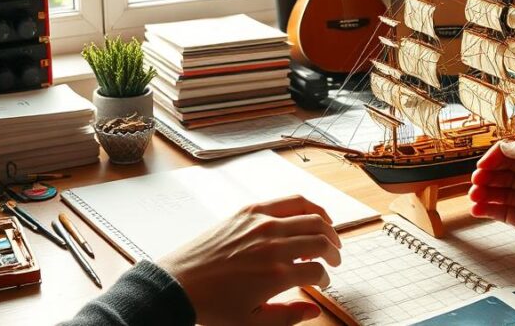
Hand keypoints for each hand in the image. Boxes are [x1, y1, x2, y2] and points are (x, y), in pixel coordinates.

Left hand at [158, 195, 341, 324]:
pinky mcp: (249, 210)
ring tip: (330, 235)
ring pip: (311, 213)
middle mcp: (273, 243)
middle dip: (334, 250)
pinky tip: (309, 215)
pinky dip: (306, 206)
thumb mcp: (252, 323)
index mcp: (275, 273)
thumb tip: (315, 309)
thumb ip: (289, 317)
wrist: (179, 284)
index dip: (325, 278)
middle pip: (321, 238)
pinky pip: (288, 200)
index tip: (321, 282)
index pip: (318, 270)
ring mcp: (261, 222)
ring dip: (327, 225)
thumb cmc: (212, 305)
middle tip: (335, 259)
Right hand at [469, 138, 514, 282]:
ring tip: (473, 198)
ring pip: (500, 191)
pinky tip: (477, 211)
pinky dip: (487, 209)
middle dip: (487, 175)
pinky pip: (501, 211)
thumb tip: (507, 143)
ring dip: (485, 192)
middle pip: (504, 171)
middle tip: (474, 184)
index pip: (514, 152)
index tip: (481, 166)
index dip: (495, 157)